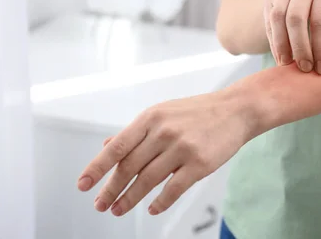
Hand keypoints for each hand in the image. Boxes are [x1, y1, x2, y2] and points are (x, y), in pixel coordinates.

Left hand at [77, 91, 252, 216]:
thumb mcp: (163, 113)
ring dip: (130, 199)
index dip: (97, 168)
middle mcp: (163, 132)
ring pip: (147, 181)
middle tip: (100, 204)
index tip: (84, 185)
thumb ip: (136, 131)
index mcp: (150, 118)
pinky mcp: (200, 164)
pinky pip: (173, 189)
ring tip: (118, 209)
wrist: (236, 110)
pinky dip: (159, 203)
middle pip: (129, 167)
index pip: (116, 147)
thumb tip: (107, 146)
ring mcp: (182, 148)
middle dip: (111, 189)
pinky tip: (151, 209)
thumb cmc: (198, 112)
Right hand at [264, 0, 320, 73]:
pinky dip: (274, 43)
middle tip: (305, 68)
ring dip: (282, 46)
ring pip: (278, 19)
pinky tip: (281, 57)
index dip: (320, 48)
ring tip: (287, 65)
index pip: (320, 21)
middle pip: (296, 19)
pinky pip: (269, 22)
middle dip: (300, 48)